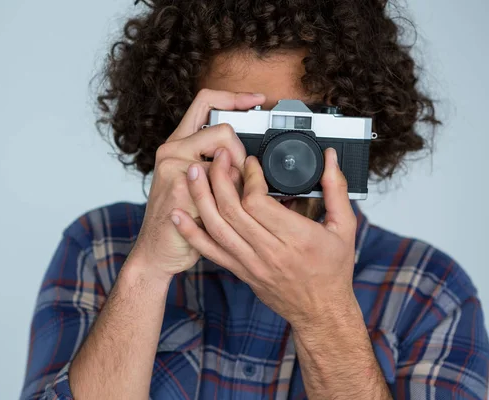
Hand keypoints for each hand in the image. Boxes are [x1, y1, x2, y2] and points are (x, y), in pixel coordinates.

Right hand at [128, 90, 266, 280]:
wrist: (157, 252)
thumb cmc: (180, 220)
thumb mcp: (196, 185)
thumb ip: (217, 166)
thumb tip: (250, 162)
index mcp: (177, 144)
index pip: (205, 101)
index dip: (234, 96)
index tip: (256, 100)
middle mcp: (172, 150)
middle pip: (223, 129)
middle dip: (242, 155)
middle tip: (239, 180)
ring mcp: (173, 168)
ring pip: (225, 157)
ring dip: (236, 180)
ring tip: (228, 200)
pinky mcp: (179, 188)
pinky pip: (220, 184)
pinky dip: (229, 200)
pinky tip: (217, 214)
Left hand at [170, 147, 356, 327]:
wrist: (320, 311)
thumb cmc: (332, 270)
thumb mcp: (344, 228)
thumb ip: (336, 189)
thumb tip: (329, 158)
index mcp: (296, 238)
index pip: (259, 202)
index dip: (249, 177)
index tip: (249, 162)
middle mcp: (270, 252)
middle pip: (232, 210)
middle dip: (220, 177)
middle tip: (218, 156)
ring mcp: (251, 263)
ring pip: (217, 227)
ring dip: (201, 197)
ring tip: (193, 173)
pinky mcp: (240, 270)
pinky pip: (210, 251)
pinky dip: (191, 232)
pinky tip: (178, 214)